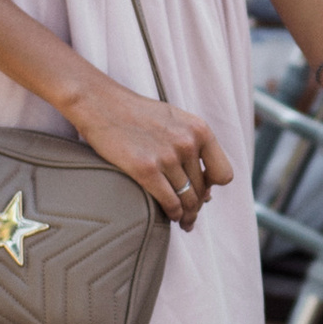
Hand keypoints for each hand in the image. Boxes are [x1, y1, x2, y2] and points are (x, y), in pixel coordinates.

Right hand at [68, 78, 234, 224]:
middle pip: (203, 190)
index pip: (222, 173)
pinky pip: (170, 202)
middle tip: (190, 217)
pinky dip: (173, 213)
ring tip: (182, 221)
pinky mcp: (146, 168)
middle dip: (197, 206)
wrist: (100, 102)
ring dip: (186, 215)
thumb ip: (193, 148)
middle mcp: (188, 143)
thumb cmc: (135, 113)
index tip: (203, 193)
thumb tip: (208, 190)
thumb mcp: (174, 121)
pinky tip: (170, 216)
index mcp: (199, 129)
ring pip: (188, 199)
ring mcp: (168, 156)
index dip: (212, 187)